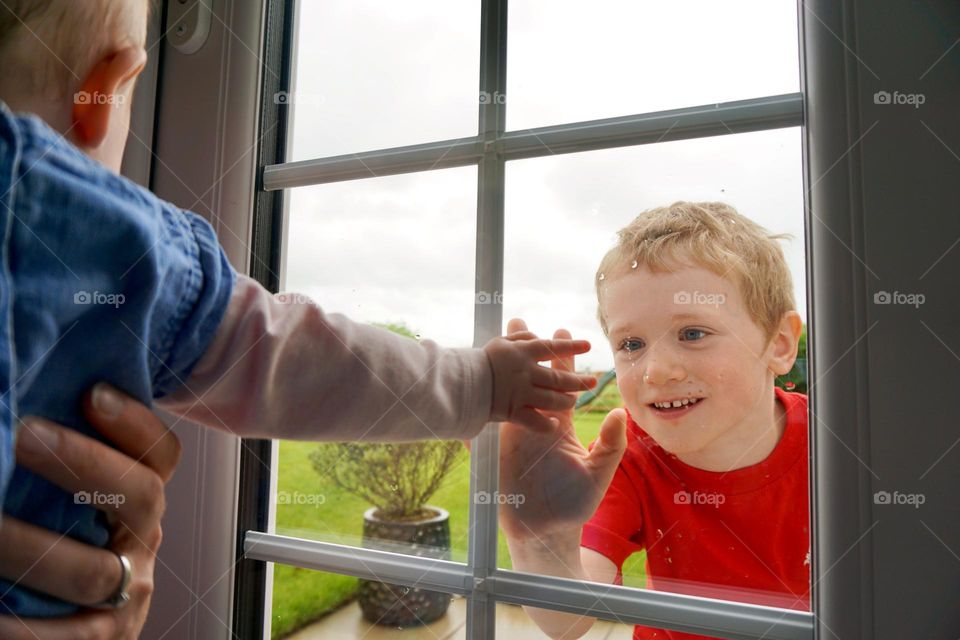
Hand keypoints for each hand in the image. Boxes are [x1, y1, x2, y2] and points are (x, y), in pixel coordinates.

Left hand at [0, 383, 180, 639]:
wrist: (63, 622)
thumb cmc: (55, 550)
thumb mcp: (72, 503)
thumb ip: (65, 469)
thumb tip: (26, 414)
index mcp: (140, 503)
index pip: (160, 455)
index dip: (136, 423)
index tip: (93, 393)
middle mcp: (141, 543)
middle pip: (140, 496)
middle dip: (83, 462)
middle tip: (25, 435)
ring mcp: (124, 596)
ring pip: (92, 569)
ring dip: (28, 544)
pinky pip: (58, 635)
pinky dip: (18, 624)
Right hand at [497, 319, 627, 542]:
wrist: (546, 529)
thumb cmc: (574, 502)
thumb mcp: (599, 471)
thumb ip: (611, 443)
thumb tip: (621, 413)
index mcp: (560, 425)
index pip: (560, 385)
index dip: (560, 359)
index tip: (560, 331)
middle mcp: (536, 423)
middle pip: (531, 380)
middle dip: (525, 351)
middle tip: (519, 321)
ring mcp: (515, 433)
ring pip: (508, 392)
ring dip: (500, 366)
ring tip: (493, 340)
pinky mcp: (498, 447)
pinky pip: (489, 420)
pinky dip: (479, 401)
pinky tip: (470, 379)